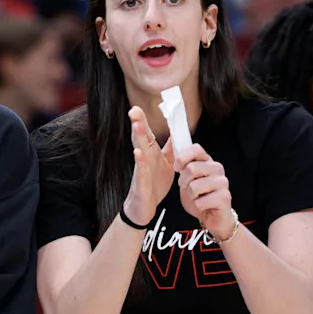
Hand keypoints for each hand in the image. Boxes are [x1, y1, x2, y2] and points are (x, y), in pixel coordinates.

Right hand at [124, 107, 173, 224]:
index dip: (145, 120)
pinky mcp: (141, 183)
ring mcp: (141, 170)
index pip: (148, 133)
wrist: (144, 207)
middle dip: (138, 123)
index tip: (141, 106)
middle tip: (134, 109)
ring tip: (136, 125)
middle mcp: (144, 158)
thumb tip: (178, 134)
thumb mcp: (166, 164)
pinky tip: (138, 152)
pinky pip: (140, 171)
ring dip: (138, 137)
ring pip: (139, 150)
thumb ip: (171, 149)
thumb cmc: (153, 185)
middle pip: (141, 138)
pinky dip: (140, 161)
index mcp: (151, 153)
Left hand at [173, 144, 233, 238]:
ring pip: (194, 186)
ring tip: (197, 197)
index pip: (196, 149)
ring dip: (190, 196)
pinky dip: (197, 206)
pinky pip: (200, 201)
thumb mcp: (187, 178)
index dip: (183, 157)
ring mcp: (222, 183)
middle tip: (188, 188)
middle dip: (184, 182)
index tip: (177, 168)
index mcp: (207, 161)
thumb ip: (182, 163)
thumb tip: (172, 144)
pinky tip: (203, 205)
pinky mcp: (225, 197)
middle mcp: (217, 169)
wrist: (212, 217)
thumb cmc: (199, 196)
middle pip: (191, 168)